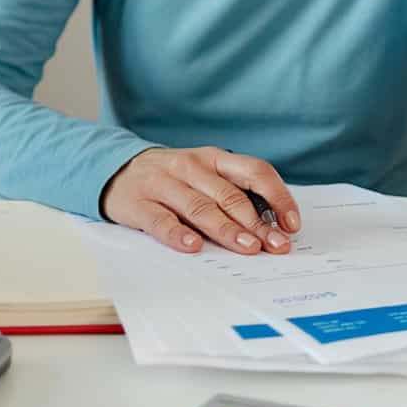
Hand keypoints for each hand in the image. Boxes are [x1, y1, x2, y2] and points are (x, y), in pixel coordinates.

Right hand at [99, 147, 300, 254]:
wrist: (114, 170)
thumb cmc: (170, 178)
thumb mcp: (202, 174)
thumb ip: (231, 193)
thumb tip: (271, 227)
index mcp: (212, 159)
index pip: (254, 172)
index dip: (277, 197)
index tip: (291, 224)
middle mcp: (190, 167)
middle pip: (230, 195)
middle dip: (257, 223)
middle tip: (276, 246)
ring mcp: (163, 184)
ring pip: (200, 207)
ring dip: (226, 229)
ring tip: (247, 248)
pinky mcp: (139, 203)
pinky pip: (161, 220)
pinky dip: (177, 234)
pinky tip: (193, 246)